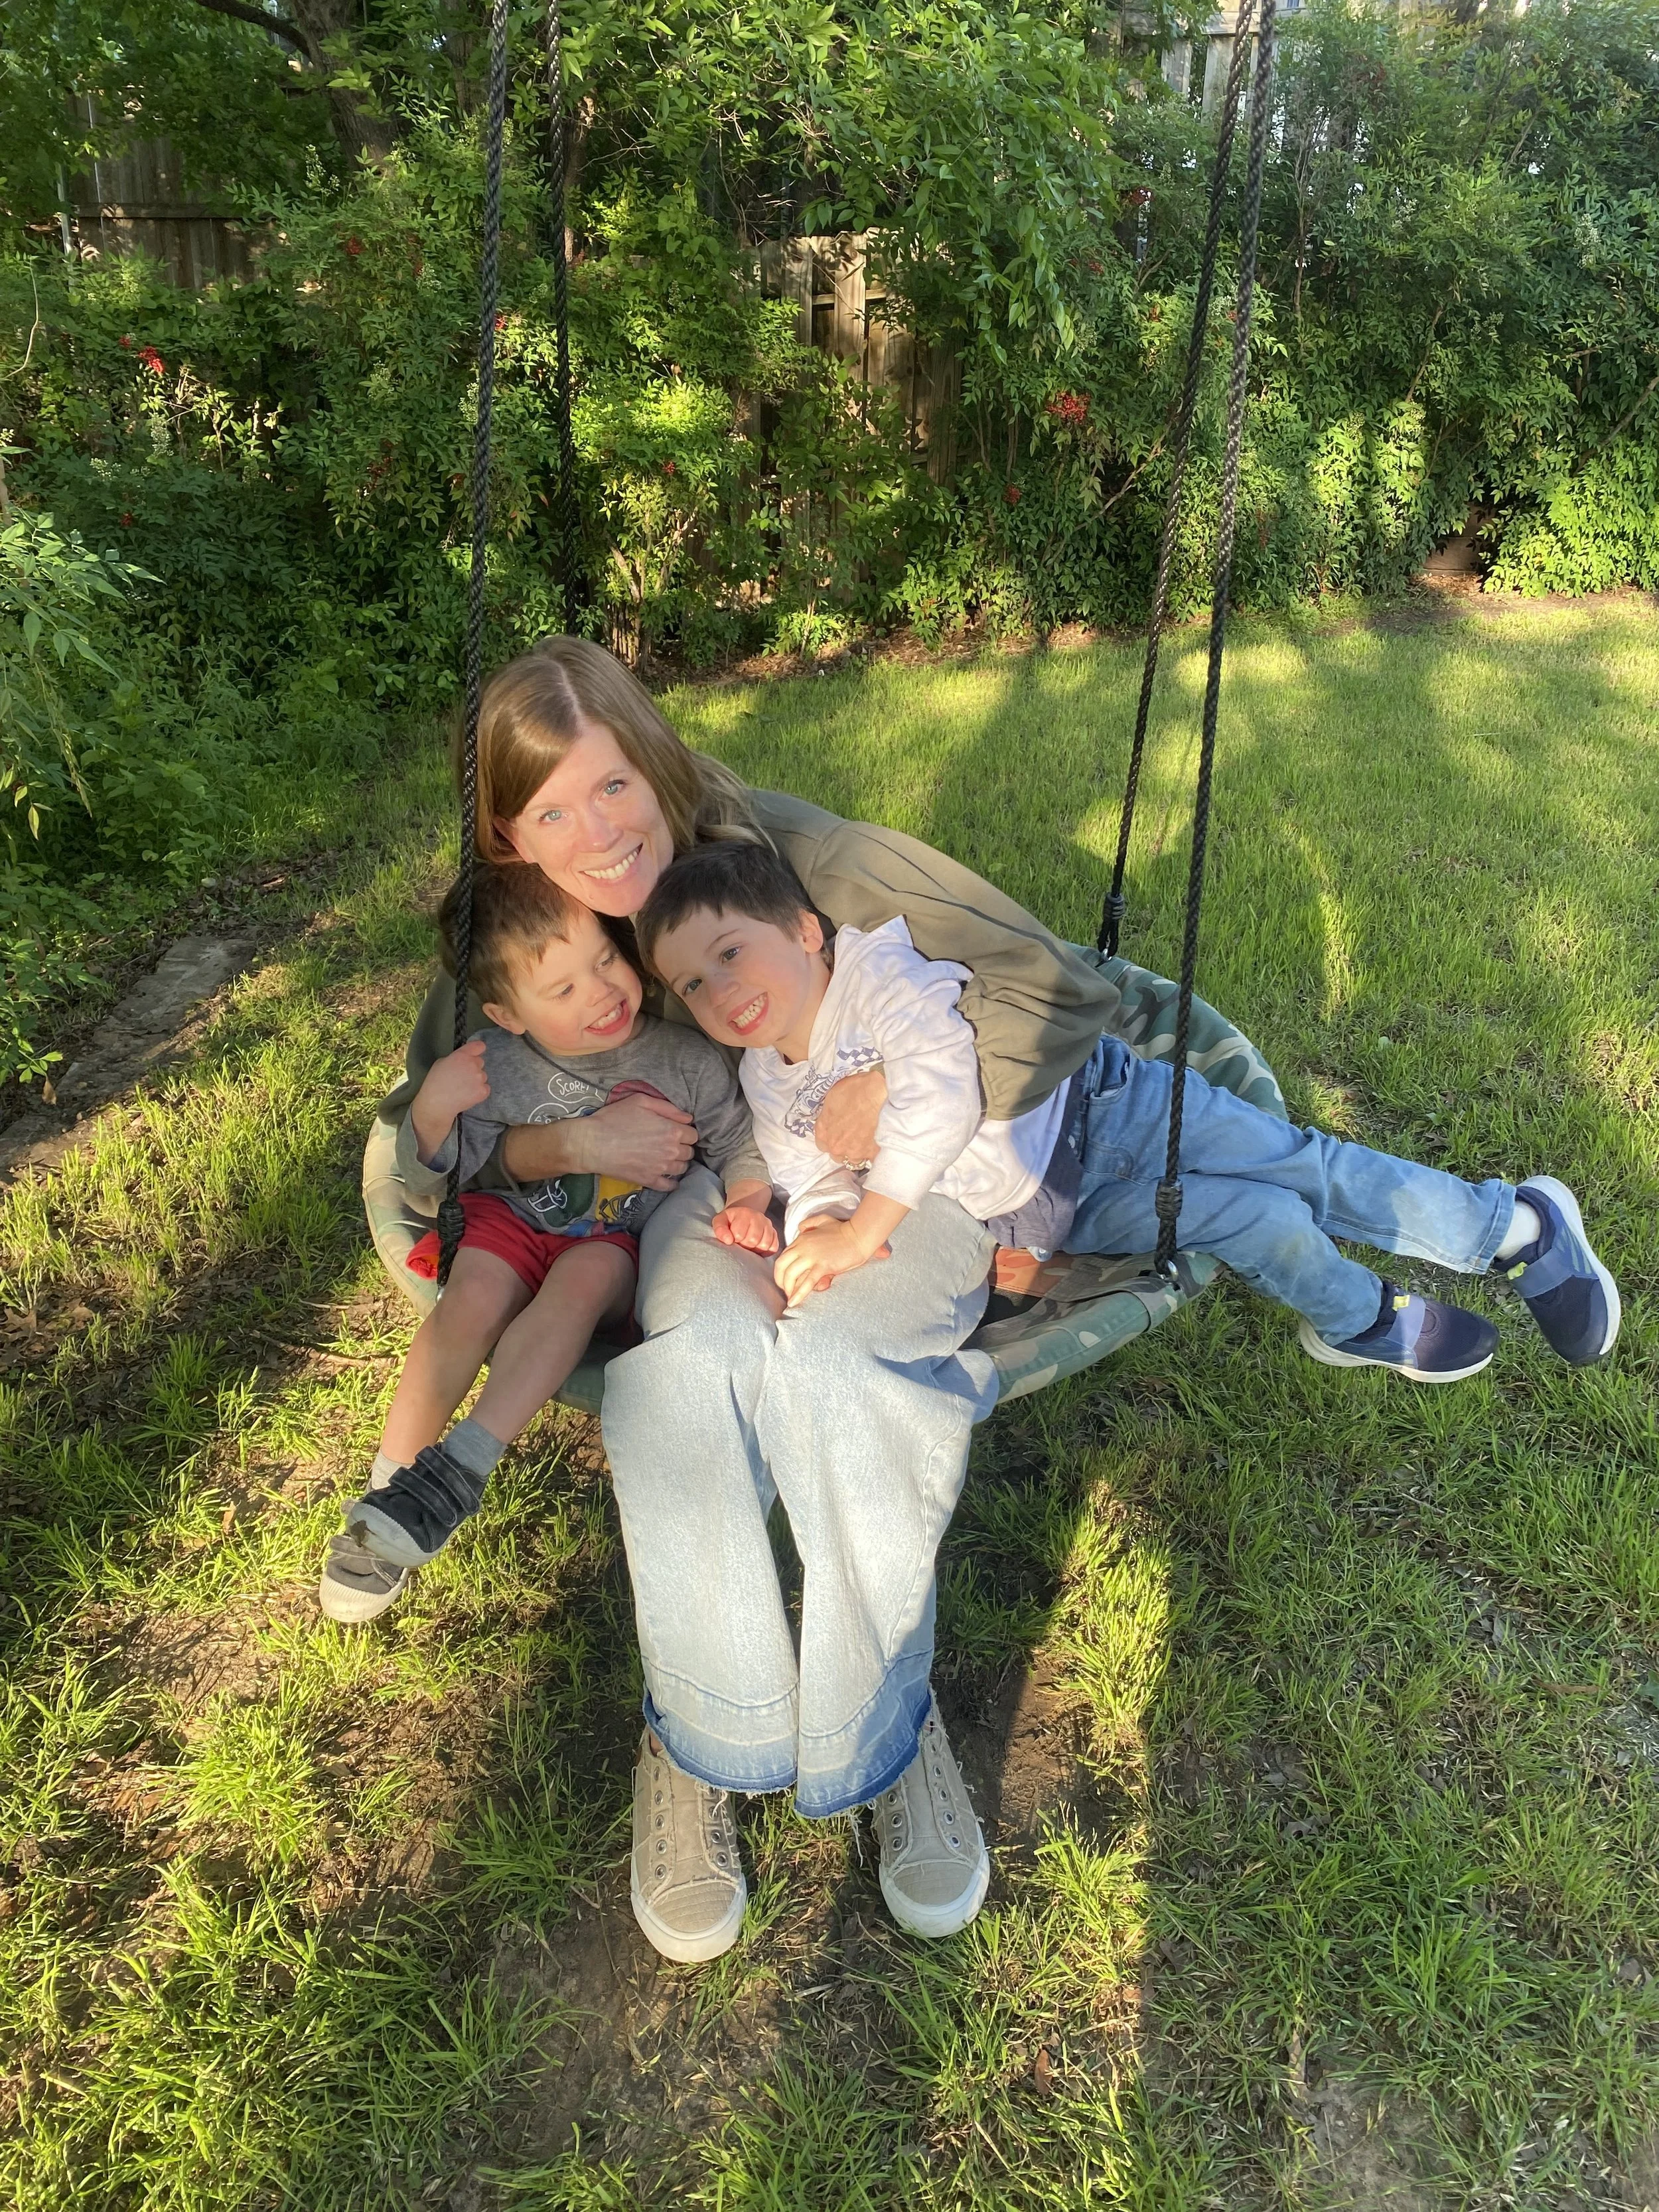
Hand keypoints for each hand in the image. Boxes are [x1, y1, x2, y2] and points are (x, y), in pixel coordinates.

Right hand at [411, 1038, 489, 1160]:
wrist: (436, 1103)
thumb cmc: (434, 1082)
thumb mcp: (441, 1063)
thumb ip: (456, 1058)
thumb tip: (463, 1060)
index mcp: (462, 1055)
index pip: (479, 1046)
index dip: (477, 1050)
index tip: (474, 1054)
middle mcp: (473, 1064)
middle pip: (480, 1062)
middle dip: (473, 1067)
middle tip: (462, 1077)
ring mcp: (479, 1078)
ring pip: (483, 1076)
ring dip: (476, 1080)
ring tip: (463, 1088)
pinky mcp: (483, 1091)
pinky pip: (485, 1088)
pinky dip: (479, 1091)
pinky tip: (468, 1094)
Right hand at [572, 1091, 698, 1190]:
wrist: (592, 1143)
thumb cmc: (614, 1118)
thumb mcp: (641, 1101)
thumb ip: (668, 1107)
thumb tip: (687, 1118)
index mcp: (672, 1131)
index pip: (693, 1135)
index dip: (685, 1131)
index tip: (675, 1130)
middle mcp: (671, 1151)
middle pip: (689, 1152)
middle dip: (682, 1147)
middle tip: (669, 1143)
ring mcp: (661, 1168)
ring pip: (682, 1168)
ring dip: (677, 1162)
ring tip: (666, 1157)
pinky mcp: (649, 1181)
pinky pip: (669, 1186)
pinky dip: (671, 1182)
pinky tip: (666, 1177)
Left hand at [713, 1204, 779, 1254]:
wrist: (744, 1215)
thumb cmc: (730, 1221)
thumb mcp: (720, 1221)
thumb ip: (720, 1230)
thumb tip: (728, 1241)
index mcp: (744, 1213)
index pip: (739, 1234)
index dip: (734, 1240)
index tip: (733, 1238)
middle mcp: (759, 1217)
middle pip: (753, 1240)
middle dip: (745, 1245)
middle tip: (741, 1242)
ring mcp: (768, 1224)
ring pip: (764, 1244)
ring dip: (755, 1248)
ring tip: (749, 1244)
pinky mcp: (774, 1233)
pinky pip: (773, 1247)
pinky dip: (765, 1251)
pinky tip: (757, 1247)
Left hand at [774, 1216, 888, 1307]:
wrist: (859, 1236)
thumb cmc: (843, 1230)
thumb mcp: (823, 1220)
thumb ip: (810, 1223)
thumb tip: (800, 1228)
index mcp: (801, 1239)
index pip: (784, 1256)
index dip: (781, 1270)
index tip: (784, 1279)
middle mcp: (802, 1247)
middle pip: (781, 1265)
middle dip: (780, 1280)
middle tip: (785, 1290)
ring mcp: (812, 1257)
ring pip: (790, 1275)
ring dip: (788, 1288)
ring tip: (790, 1298)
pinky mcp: (823, 1266)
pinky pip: (807, 1282)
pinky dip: (798, 1294)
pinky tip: (793, 1302)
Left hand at [813, 1066, 886, 1163]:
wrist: (878, 1094)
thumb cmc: (855, 1090)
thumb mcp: (833, 1097)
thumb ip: (829, 1114)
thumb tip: (832, 1116)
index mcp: (823, 1131)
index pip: (822, 1144)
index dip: (832, 1138)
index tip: (839, 1133)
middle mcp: (835, 1145)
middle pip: (837, 1154)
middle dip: (844, 1147)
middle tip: (855, 1135)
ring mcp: (853, 1152)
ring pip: (854, 1159)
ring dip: (859, 1151)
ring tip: (868, 1139)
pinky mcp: (871, 1154)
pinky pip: (871, 1159)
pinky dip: (874, 1152)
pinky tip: (878, 1142)